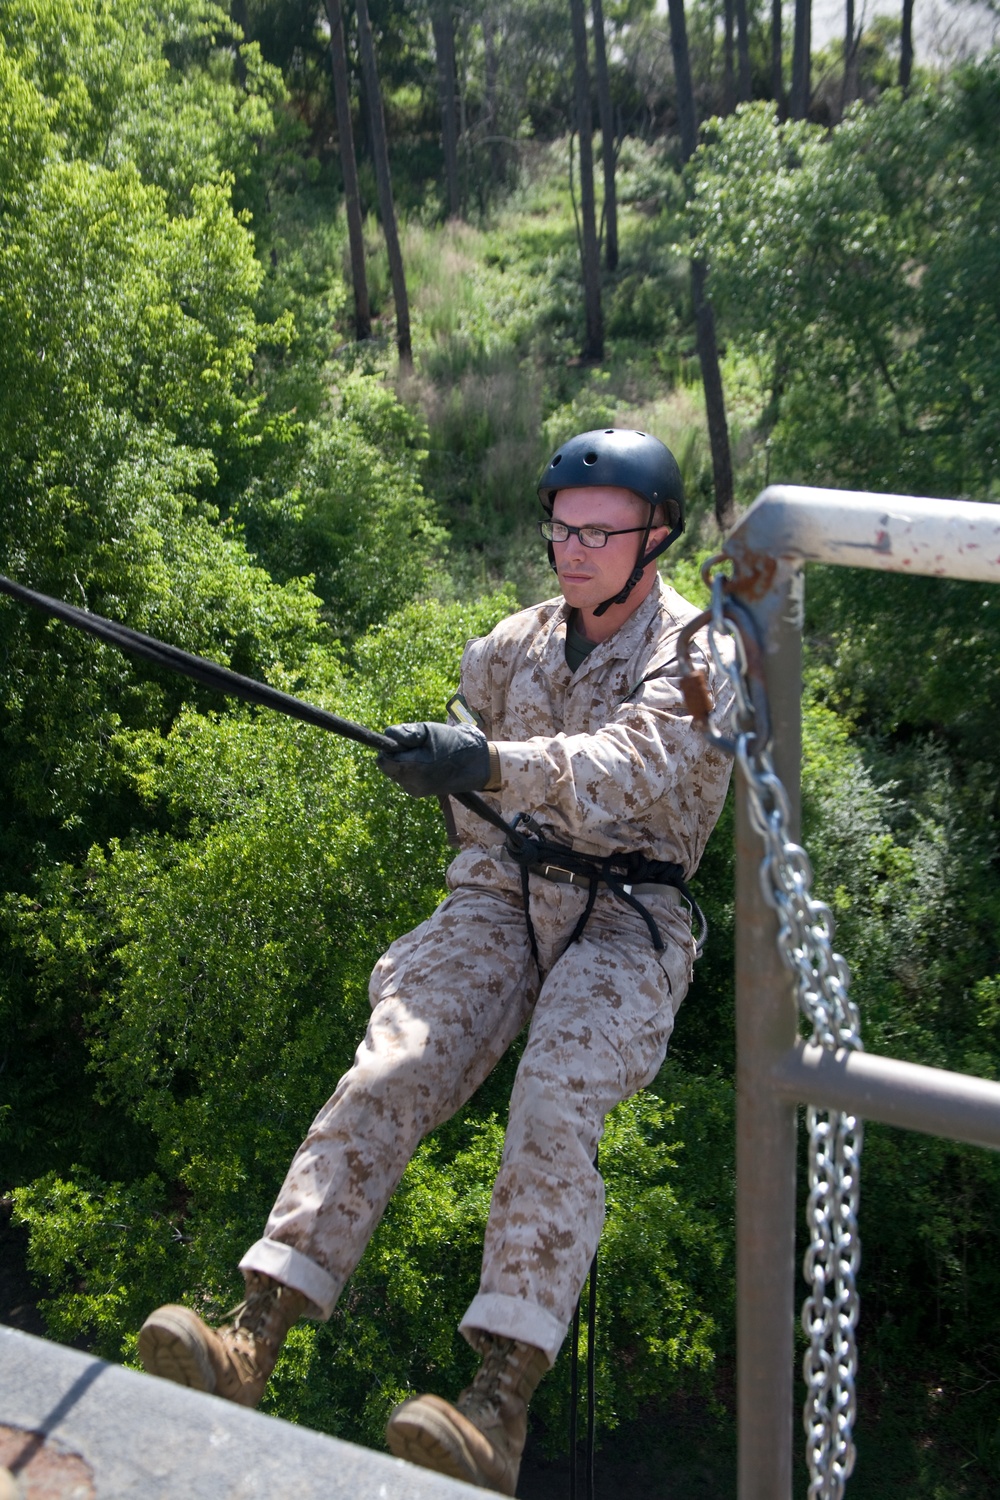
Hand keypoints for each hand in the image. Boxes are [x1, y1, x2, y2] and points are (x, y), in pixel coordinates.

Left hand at [377, 721, 491, 798]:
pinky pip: (403, 778)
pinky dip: (409, 769)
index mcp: (415, 768)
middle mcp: (413, 783)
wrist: (473, 763)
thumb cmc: (452, 743)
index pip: (385, 760)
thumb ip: (408, 732)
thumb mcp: (430, 731)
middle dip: (396, 755)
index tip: (405, 741)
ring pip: (394, 773)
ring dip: (403, 762)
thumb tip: (387, 735)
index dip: (390, 747)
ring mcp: (415, 790)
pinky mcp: (418, 793)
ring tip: (424, 755)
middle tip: (417, 746)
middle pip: (387, 766)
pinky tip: (425, 764)